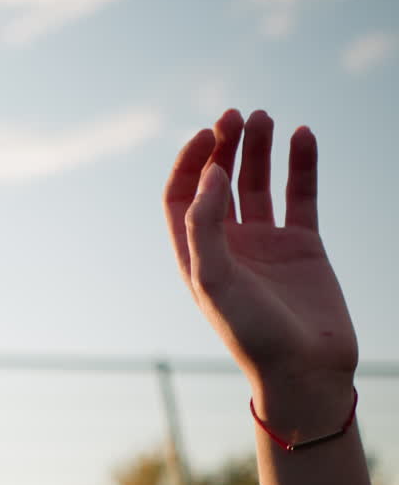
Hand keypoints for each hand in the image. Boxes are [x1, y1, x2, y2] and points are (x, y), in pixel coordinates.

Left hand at [163, 109, 357, 424]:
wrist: (305, 370)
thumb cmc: (251, 332)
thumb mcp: (214, 279)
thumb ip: (205, 226)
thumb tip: (210, 175)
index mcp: (195, 253)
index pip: (180, 196)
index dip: (188, 162)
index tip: (205, 134)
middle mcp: (227, 244)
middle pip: (218, 182)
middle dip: (223, 147)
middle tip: (234, 115)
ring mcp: (266, 243)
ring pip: (257, 183)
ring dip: (259, 149)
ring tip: (264, 117)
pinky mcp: (304, 246)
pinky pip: (300, 195)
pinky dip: (301, 165)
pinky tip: (303, 135)